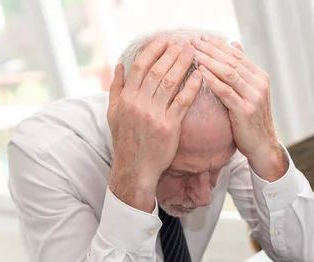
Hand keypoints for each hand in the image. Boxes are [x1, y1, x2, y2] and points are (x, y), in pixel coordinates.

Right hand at [107, 38, 201, 211]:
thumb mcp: (113, 114)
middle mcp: (139, 104)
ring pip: (170, 82)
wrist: (135, 168)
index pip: (140, 66)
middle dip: (171, 53)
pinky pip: (182, 102)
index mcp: (126, 98)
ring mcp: (154, 115)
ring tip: (192, 52)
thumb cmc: (125, 141)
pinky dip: (191, 87)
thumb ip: (116, 89)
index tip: (164, 40)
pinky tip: (199, 75)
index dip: (153, 50)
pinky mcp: (169, 127)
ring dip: (182, 64)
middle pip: (157, 70)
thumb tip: (119, 66)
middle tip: (183, 41)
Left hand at [192, 36, 287, 180]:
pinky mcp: (246, 110)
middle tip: (194, 41)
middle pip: (232, 61)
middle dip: (211, 50)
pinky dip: (213, 80)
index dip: (219, 45)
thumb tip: (235, 45)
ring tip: (193, 53)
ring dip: (209, 61)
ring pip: (229, 73)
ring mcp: (254, 97)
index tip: (202, 38)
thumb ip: (242, 71)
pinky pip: (226, 92)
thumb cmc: (251, 120)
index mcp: (260, 77)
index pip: (237, 55)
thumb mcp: (250, 92)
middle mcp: (259, 84)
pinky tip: (201, 72)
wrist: (263, 146)